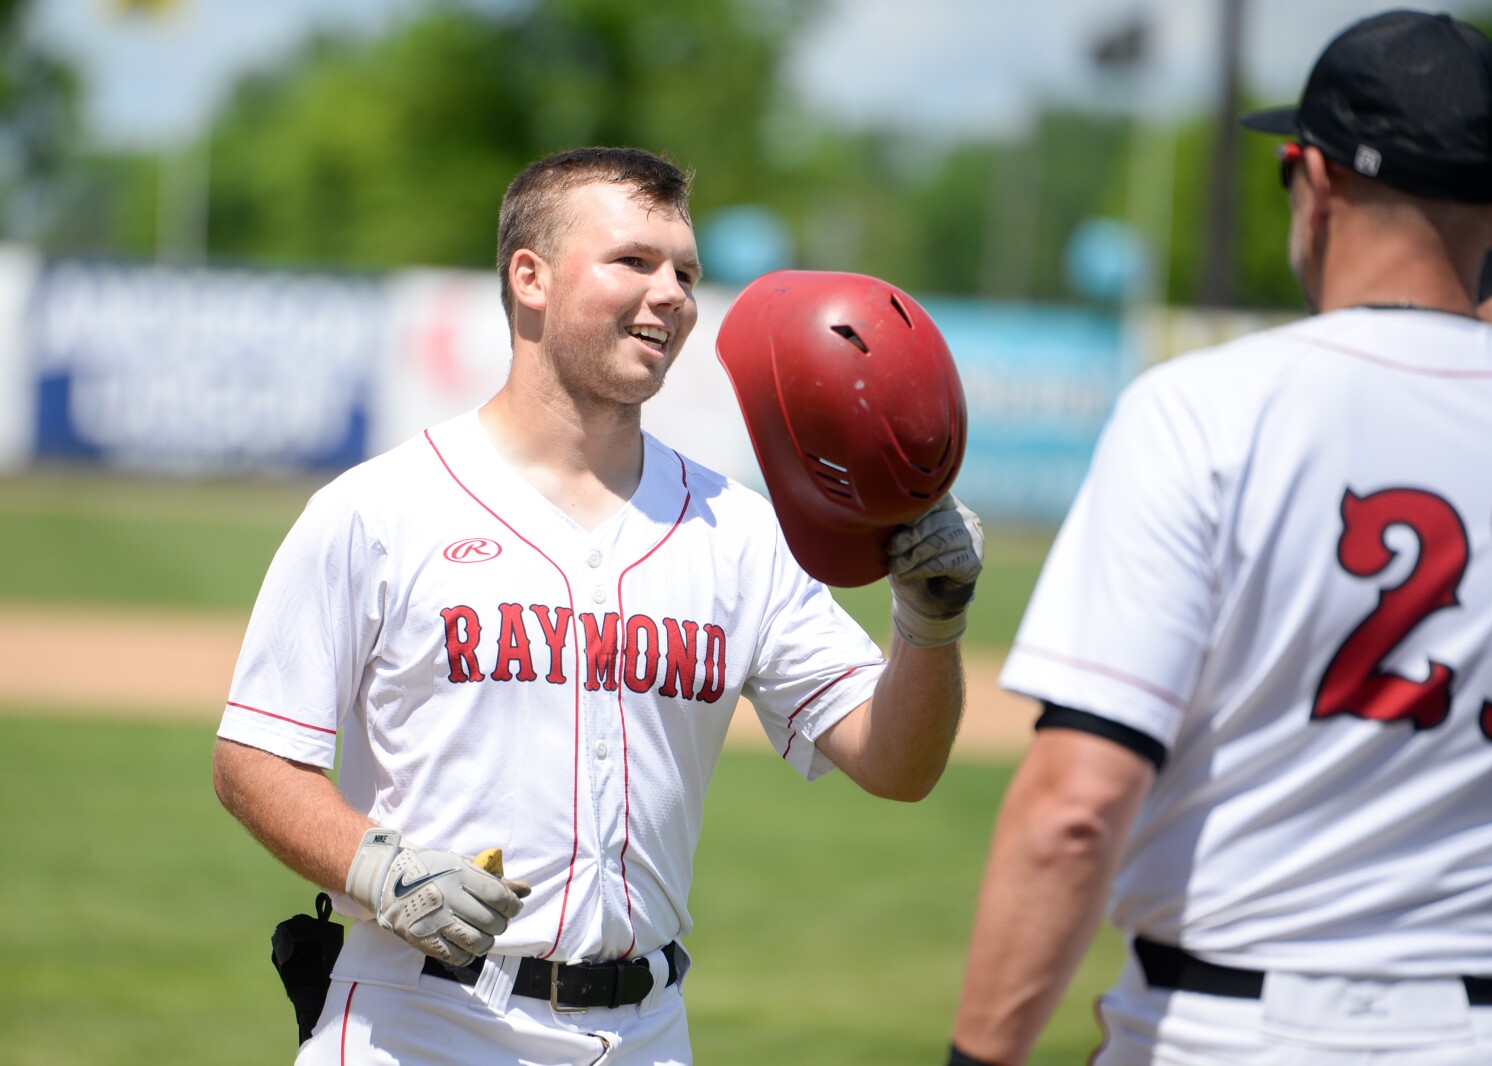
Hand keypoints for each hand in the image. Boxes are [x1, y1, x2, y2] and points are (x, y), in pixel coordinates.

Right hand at [345, 828, 530, 965]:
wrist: (390, 881)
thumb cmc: (435, 871)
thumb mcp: (464, 864)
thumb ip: (497, 879)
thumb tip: (527, 890)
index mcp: (460, 875)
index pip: (501, 896)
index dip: (512, 905)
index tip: (511, 906)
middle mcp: (450, 898)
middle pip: (493, 922)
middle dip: (500, 924)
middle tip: (494, 920)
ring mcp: (436, 921)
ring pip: (479, 943)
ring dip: (486, 941)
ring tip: (481, 933)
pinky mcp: (424, 940)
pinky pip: (458, 957)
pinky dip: (467, 954)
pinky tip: (464, 943)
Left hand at [886, 494, 984, 647]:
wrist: (925, 597)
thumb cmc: (909, 559)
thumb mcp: (899, 538)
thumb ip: (897, 525)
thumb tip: (882, 516)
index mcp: (944, 503)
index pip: (936, 498)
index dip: (918, 509)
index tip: (901, 522)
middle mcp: (963, 517)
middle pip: (936, 522)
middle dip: (911, 536)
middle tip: (891, 549)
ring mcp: (972, 539)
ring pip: (941, 542)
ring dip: (914, 555)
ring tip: (895, 566)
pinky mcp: (974, 562)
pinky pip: (947, 563)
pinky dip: (923, 569)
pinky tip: (907, 575)